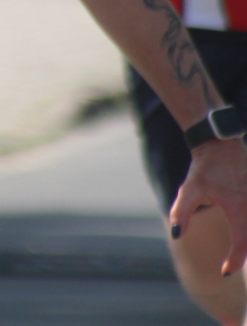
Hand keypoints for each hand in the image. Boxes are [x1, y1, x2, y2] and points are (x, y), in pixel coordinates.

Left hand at [170, 138, 246, 274]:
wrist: (221, 146)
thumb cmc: (204, 169)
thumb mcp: (189, 189)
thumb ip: (180, 212)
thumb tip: (176, 235)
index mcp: (239, 206)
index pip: (242, 242)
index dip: (235, 260)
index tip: (224, 272)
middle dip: (245, 254)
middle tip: (231, 265)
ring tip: (237, 252)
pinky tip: (243, 237)